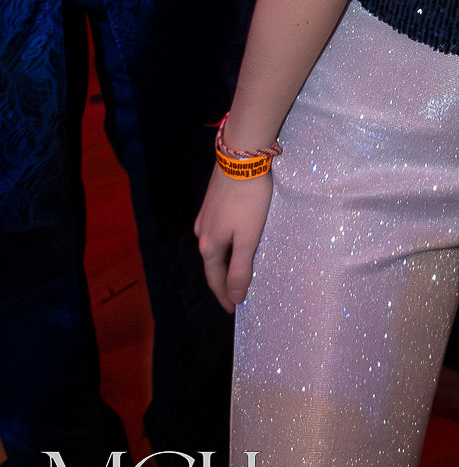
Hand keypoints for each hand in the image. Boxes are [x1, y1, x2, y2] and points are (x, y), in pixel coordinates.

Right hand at [195, 167, 273, 310]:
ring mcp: (205, 217)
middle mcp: (202, 233)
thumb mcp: (248, 237)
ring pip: (213, 248)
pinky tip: (232, 243)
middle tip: (235, 295)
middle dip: (222, 282)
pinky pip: (216, 233)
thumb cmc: (248, 199)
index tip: (233, 310)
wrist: (240, 156)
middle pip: (212, 265)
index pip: (215, 279)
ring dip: (223, 263)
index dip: (225, 296)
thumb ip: (240, 268)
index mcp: (209, 246)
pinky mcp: (211, 203)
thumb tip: (233, 297)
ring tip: (235, 273)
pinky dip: (224, 246)